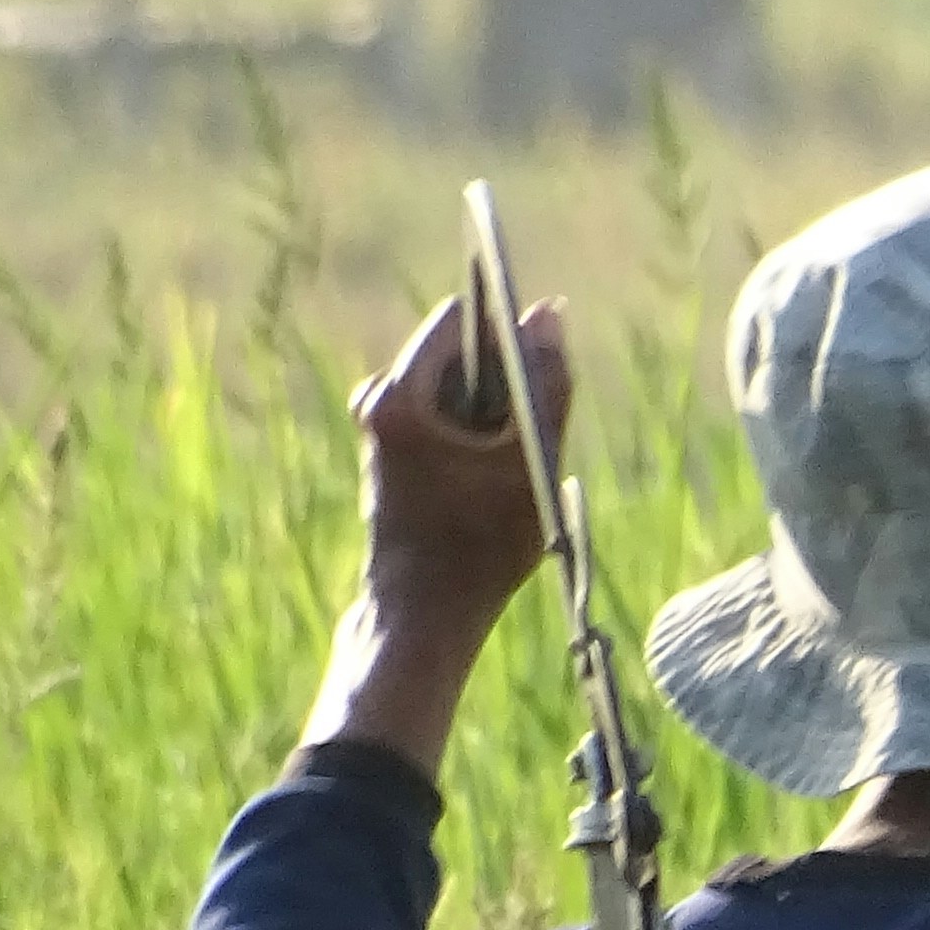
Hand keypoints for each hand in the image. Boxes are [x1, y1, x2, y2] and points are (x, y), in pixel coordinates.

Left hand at [353, 289, 570, 636]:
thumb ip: (546, 382)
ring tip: (505, 474)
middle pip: (461, 357)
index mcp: (401, 394)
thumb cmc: (478, 546)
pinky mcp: (386, 452)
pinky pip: (443, 418)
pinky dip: (474, 439)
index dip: (511, 338)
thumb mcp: (531, 458)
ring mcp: (378, 426)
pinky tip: (487, 488)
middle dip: (504, 387)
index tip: (540, 381)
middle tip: (523, 446)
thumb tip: (550, 312)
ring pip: (456, 391)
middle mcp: (379, 399)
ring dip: (493, 418)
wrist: (423, 617)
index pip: (463, 321)